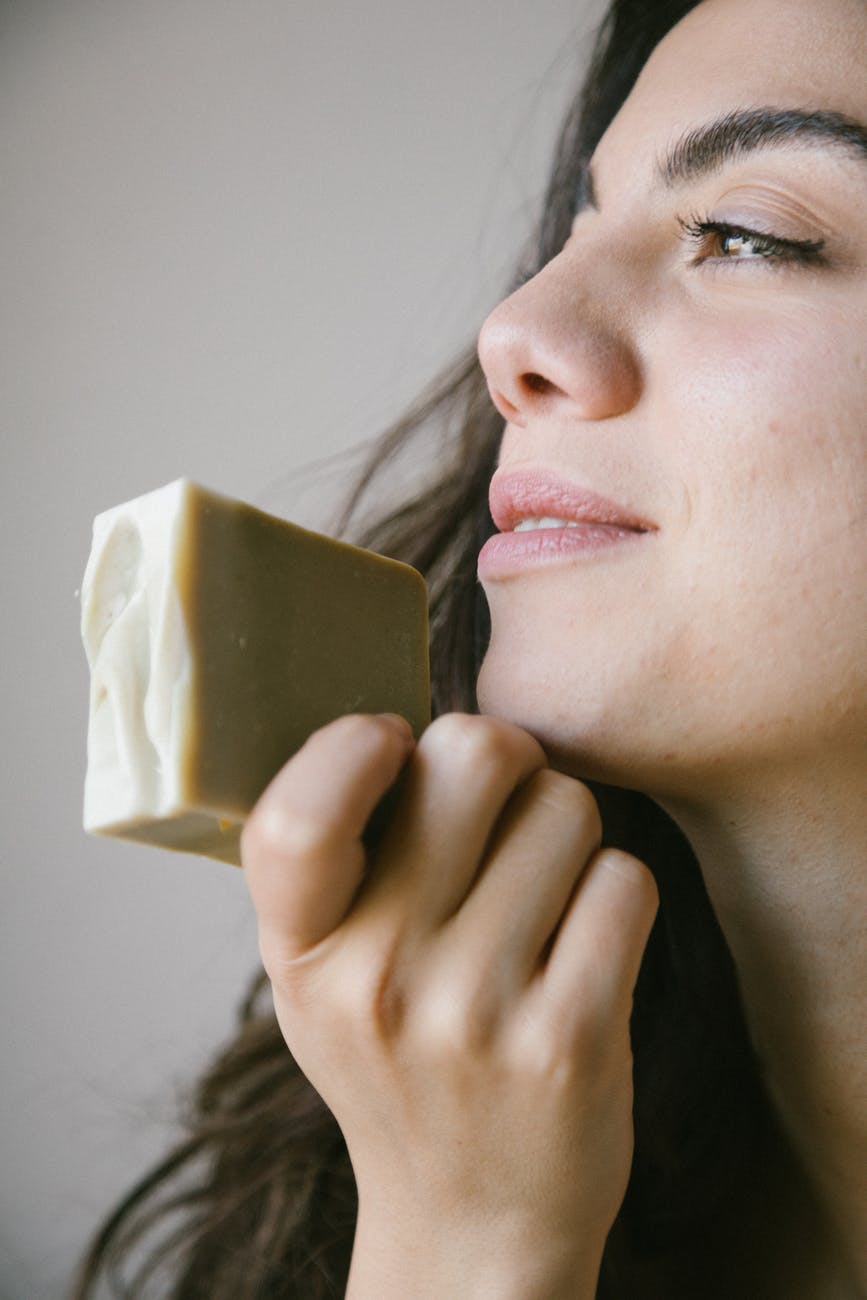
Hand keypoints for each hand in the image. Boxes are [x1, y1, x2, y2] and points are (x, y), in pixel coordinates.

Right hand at [242, 712, 657, 1298]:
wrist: (469, 1221)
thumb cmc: (397, 1060)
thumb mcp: (319, 974)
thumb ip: (335, 860)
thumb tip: (408, 725)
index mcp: (300, 950)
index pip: (298, 812)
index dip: (356, 744)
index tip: (394, 747)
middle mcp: (378, 978)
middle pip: (473, 754)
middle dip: (505, 758)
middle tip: (502, 803)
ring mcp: (474, 1012)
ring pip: (565, 809)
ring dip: (566, 834)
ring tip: (538, 897)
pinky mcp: (570, 1038)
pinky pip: (624, 880)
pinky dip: (614, 893)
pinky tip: (583, 944)